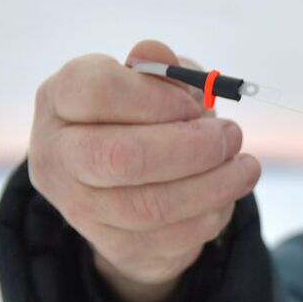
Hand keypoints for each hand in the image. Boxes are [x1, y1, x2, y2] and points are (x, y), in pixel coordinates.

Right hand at [27, 39, 261, 301]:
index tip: (193, 105)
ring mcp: (79, 207)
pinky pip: (171, 237)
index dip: (156, 98)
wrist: (127, 183)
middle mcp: (56, 155)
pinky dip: (211, 214)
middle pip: (121, 158)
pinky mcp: (113, 246)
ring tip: (246, 166)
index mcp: (60, 99)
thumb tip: (156, 55)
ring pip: (151, 206)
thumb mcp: (154, 82)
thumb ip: (158, 68)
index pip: (95, 92)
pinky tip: (226, 193)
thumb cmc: (146, 116)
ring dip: (214, 185)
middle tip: (231, 136)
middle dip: (192, 148)